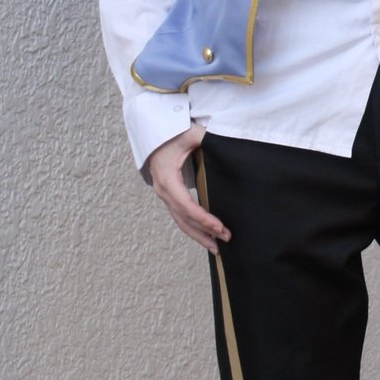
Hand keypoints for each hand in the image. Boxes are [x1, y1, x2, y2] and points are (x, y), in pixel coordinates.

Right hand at [148, 125, 230, 253]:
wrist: (154, 132)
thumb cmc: (172, 132)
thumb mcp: (191, 133)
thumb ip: (206, 139)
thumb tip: (226, 143)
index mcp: (168, 178)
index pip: (186, 206)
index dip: (203, 219)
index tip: (220, 228)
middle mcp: (163, 190)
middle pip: (184, 219)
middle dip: (204, 232)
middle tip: (225, 240)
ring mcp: (164, 194)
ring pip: (181, 221)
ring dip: (198, 235)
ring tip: (216, 247)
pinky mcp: (169, 194)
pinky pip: (180, 215)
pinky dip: (193, 226)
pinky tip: (205, 234)